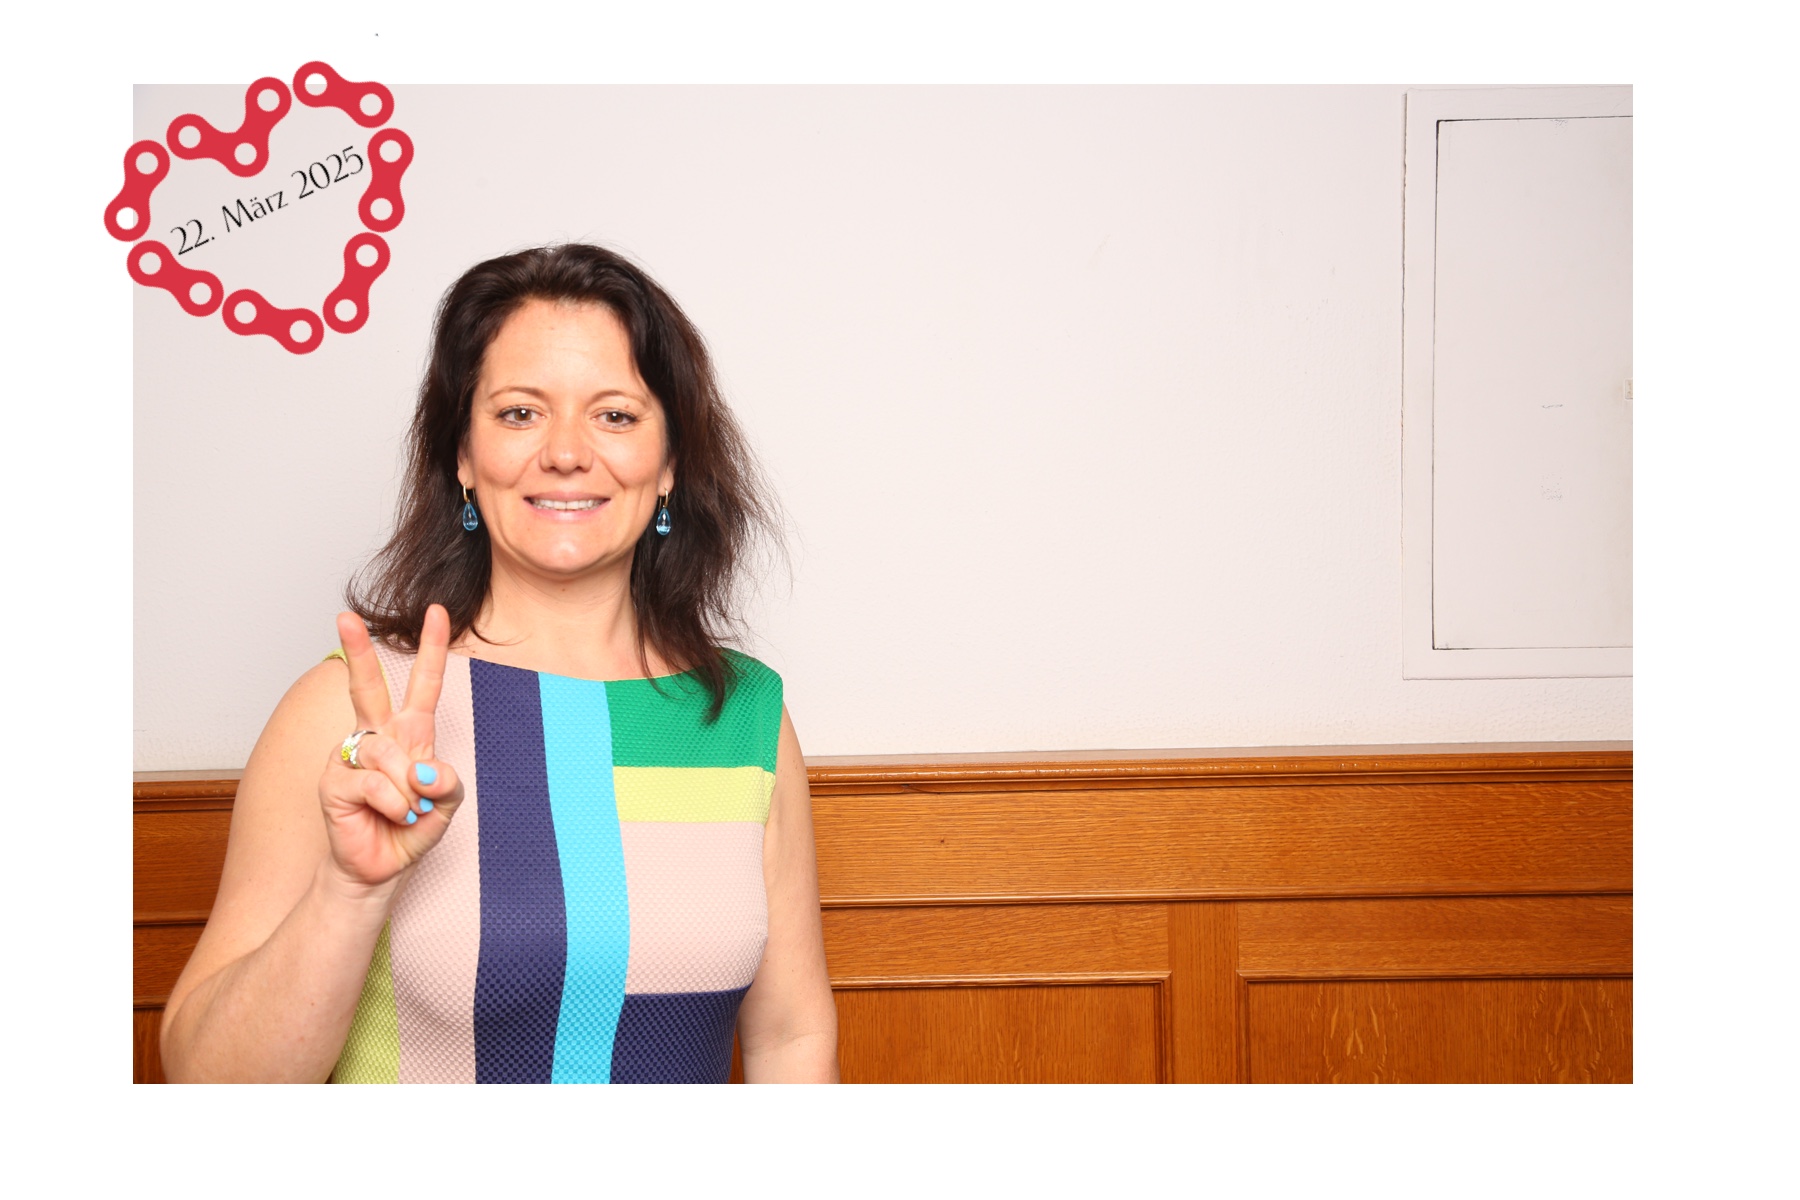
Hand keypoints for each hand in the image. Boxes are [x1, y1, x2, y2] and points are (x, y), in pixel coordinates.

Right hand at [318, 604, 465, 890]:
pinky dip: (392, 804)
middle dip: (357, 652)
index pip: (422, 686)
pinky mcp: (333, 781)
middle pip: (367, 687)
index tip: (436, 611)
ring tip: (405, 810)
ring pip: (389, 755)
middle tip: (345, 616)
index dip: (432, 649)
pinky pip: (374, 783)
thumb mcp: (447, 805)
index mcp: (409, 734)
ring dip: (408, 790)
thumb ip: (448, 783)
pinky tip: (389, 815)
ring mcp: (352, 757)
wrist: (381, 868)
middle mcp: (378, 738)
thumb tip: (423, 769)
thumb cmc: (412, 828)